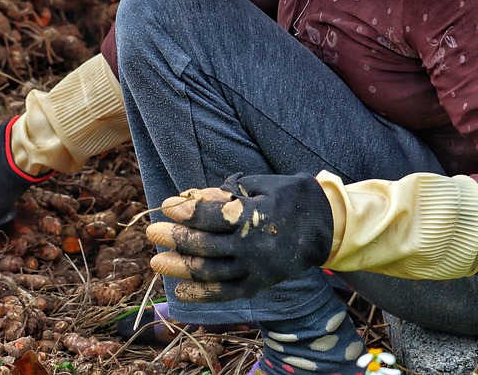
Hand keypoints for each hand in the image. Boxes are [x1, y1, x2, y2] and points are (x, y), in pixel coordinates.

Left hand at [145, 173, 334, 301]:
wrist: (325, 226)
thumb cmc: (290, 197)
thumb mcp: (261, 184)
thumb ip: (226, 192)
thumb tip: (191, 196)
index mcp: (254, 216)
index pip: (212, 216)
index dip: (187, 212)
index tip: (166, 206)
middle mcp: (252, 246)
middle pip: (206, 246)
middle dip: (175, 239)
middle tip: (152, 233)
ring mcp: (255, 268)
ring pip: (211, 271)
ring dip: (180, 267)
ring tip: (157, 262)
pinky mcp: (258, 283)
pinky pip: (226, 293)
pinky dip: (202, 293)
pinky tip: (181, 289)